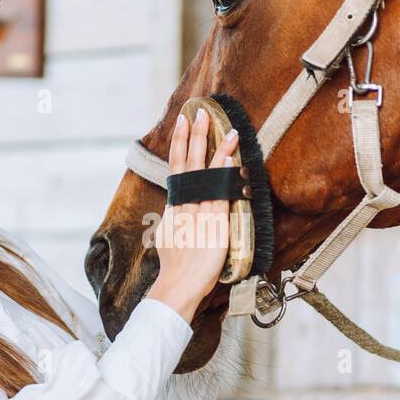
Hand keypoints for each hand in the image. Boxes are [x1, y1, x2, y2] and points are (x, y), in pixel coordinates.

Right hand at [145, 107, 239, 324]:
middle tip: (199, 113)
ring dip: (216, 149)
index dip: (179, 145)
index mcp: (174, 208)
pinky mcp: (214, 224)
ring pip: (206, 175)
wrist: (177, 287)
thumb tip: (176, 215)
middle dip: (194, 136)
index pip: (177, 169)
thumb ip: (174, 223)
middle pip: (187, 163)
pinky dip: (224, 176)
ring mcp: (198, 213)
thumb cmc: (175, 270)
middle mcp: (184, 205)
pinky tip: (230, 159)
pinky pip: (220, 194)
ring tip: (224, 128)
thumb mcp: (169, 240)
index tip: (182, 123)